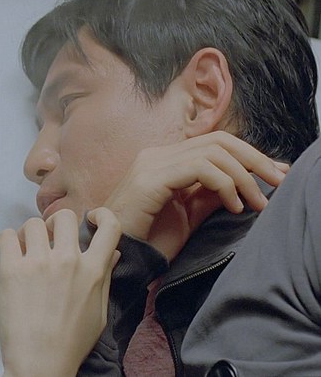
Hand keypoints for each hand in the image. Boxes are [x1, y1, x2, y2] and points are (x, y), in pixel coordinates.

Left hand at [0, 208, 120, 376]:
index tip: (90, 218)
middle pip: (64, 216)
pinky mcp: (11, 269)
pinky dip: (8, 240)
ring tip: (27, 249)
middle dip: (56, 224)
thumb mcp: (99, 312)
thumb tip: (112, 253)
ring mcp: (38, 263)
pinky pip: (6, 235)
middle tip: (49, 238)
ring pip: (33, 223)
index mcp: (93, 271)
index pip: (110, 226)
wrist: (40, 363)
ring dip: (30, 233)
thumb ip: (105, 278)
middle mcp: (67, 261)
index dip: (101, 215)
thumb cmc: (70, 343)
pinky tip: (12, 254)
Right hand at [104, 131, 288, 260]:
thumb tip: (245, 182)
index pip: (214, 143)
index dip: (249, 155)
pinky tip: (233, 206)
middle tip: (278, 182)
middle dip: (255, 160)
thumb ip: (210, 194)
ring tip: (256, 204)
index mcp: (164, 160)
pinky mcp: (151, 179)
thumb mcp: (188, 215)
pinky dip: (225, 185)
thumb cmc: (147, 239)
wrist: (118, 257)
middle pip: (219, 140)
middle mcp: (157, 155)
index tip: (276, 174)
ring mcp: (152, 163)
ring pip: (213, 152)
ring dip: (244, 177)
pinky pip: (200, 168)